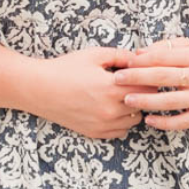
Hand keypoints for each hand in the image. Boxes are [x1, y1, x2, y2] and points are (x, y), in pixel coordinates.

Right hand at [26, 44, 148, 141]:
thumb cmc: (65, 69)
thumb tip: (141, 59)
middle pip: (143, 105)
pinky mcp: (95, 133)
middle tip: (135, 84)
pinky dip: (122, 122)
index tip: (145, 74)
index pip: (147, 87)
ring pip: (134, 120)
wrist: (39, 89)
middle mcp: (109, 110)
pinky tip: (113, 109)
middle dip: (143, 94)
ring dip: (133, 109)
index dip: (149, 79)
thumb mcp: (94, 55)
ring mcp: (102, 124)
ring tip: (122, 97)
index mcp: (111, 88)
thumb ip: (121, 56)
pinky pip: (121, 132)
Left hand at [110, 37, 188, 131]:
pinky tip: (149, 120)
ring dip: (147, 101)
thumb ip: (165, 48)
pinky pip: (182, 122)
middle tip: (117, 79)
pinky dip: (165, 123)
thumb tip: (138, 53)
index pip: (163, 57)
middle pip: (164, 77)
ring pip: (171, 101)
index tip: (124, 63)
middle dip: (138, 78)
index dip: (142, 60)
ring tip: (127, 100)